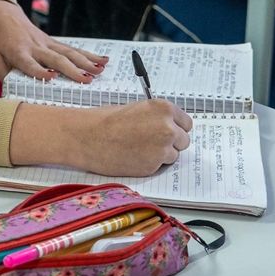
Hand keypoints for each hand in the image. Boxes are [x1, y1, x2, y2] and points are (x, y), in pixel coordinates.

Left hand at [0, 0, 106, 82]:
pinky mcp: (53, 41)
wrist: (3, 14)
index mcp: (18, 52)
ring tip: (100, 70)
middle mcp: (35, 46)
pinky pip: (72, 49)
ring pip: (68, 52)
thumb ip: (3, 74)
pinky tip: (103, 59)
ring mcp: (46, 42)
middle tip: (87, 80)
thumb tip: (15, 91)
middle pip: (55, 58)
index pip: (29, 63)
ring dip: (85, 61)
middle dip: (72, 69)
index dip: (40, 71)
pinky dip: (88, 54)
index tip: (52, 77)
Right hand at [73, 100, 193, 175]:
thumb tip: (169, 127)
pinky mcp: (153, 166)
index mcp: (164, 109)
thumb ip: (158, 117)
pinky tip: (134, 157)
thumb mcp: (138, 109)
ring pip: (173, 155)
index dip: (176, 128)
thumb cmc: (105, 121)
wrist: (88, 137)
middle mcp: (168, 128)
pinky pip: (160, 167)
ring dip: (161, 155)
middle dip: (171, 143)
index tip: (168, 132)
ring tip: (139, 149)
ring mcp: (162, 148)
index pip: (186, 123)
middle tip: (152, 143)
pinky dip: (150, 164)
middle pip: (184, 140)